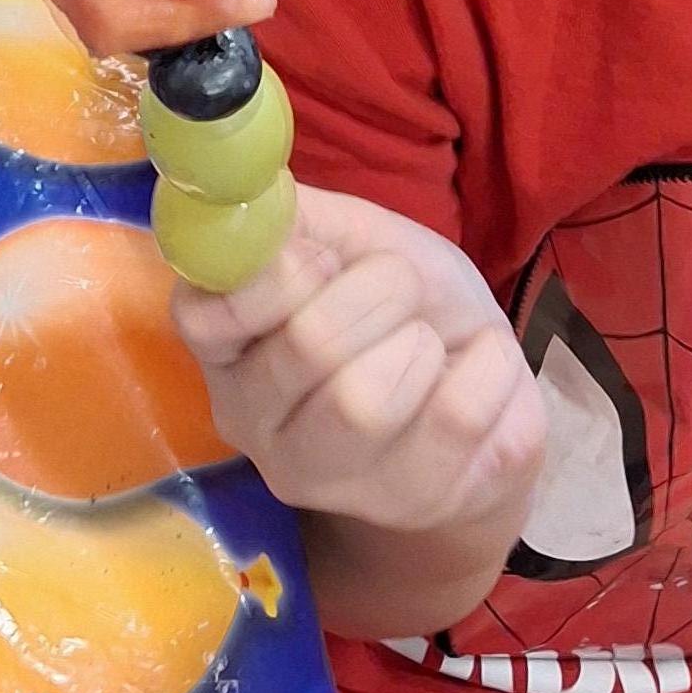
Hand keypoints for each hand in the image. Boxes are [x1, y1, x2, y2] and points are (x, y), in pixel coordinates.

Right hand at [172, 183, 545, 544]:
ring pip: (368, 401)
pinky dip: (488, 369)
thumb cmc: (396, 300)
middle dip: (381, 289)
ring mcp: (326, 479)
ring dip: (423, 342)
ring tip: (430, 343)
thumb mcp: (345, 236)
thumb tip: (249, 188)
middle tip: (402, 285)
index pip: (203, 315)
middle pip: (307, 346)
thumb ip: (292, 215)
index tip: (325, 257)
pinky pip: (457, 417)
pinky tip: (477, 373)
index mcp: (223, 344)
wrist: (477, 383)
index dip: (278, 273)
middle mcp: (251, 423)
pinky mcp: (408, 504)